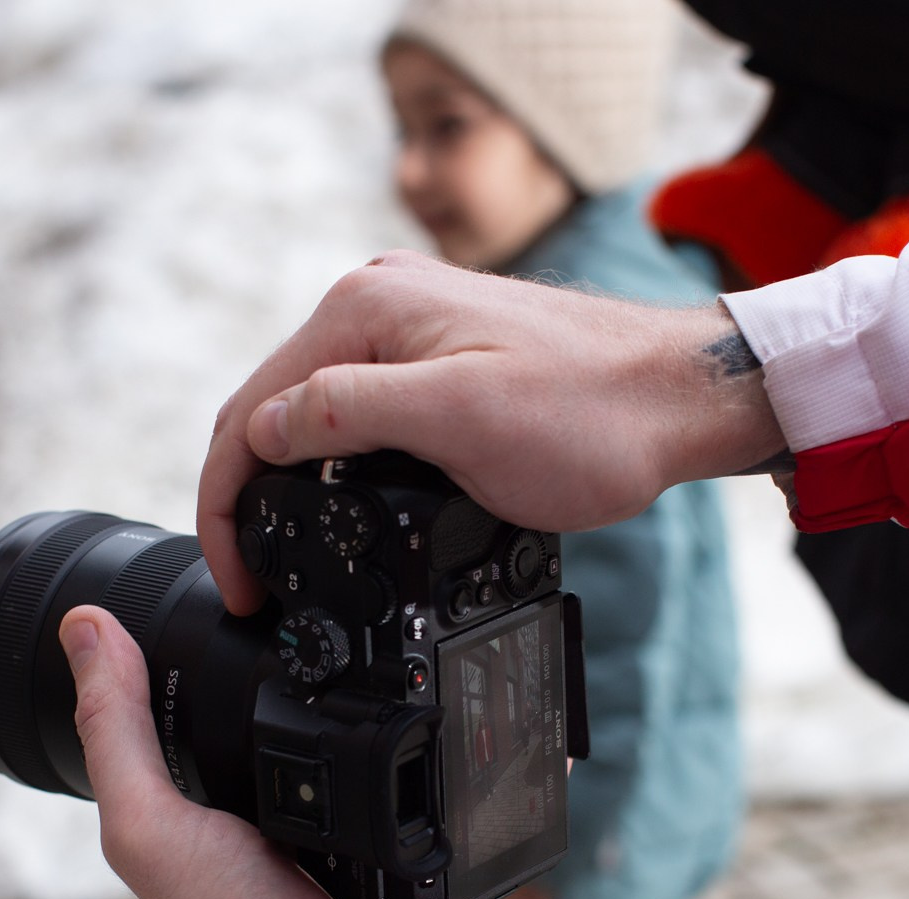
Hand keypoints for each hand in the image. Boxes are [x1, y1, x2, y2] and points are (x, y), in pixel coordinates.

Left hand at [60, 605, 478, 898]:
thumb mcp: (149, 825)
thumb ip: (114, 732)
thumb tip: (85, 627)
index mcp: (224, 802)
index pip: (221, 703)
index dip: (224, 647)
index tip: (246, 582)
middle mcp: (298, 812)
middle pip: (314, 712)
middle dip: (332, 665)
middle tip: (344, 598)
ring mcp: (371, 831)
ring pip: (393, 740)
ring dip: (407, 702)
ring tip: (411, 644)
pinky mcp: (436, 850)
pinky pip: (456, 786)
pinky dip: (461, 754)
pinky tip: (469, 710)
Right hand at [196, 249, 784, 613]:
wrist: (683, 399)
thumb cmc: (593, 412)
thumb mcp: (458, 418)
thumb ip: (348, 415)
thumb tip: (262, 429)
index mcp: (363, 308)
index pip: (250, 409)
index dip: (225, 504)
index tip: (239, 582)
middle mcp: (376, 303)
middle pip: (272, 409)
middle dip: (246, 499)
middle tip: (253, 586)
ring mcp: (411, 328)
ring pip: (314, 416)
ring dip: (288, 485)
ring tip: (282, 560)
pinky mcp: (444, 358)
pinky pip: (360, 414)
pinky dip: (337, 467)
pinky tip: (341, 512)